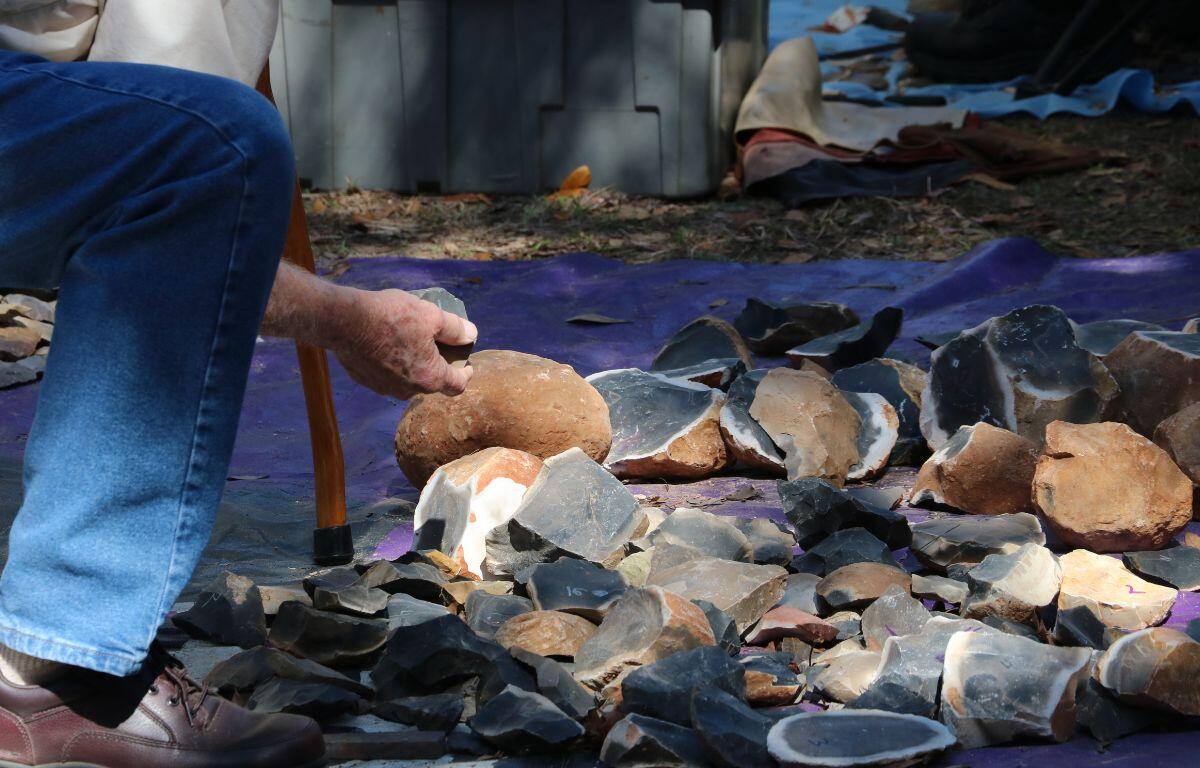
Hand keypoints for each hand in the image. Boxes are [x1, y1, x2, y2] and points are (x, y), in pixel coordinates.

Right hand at [332, 288, 476, 398]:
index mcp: (430, 378)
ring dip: (414, 363)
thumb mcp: (431, 315)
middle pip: (432, 381)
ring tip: (410, 339)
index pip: (457, 385)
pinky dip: (393, 362)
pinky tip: (388, 342)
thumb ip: (455, 328)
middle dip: (438, 364)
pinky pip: (387, 374)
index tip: (467, 365)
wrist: (343, 321)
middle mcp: (409, 390)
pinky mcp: (367, 381)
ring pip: (409, 379)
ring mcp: (386, 388)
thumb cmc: (391, 317)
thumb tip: (471, 334)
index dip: (466, 374)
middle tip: (437, 342)